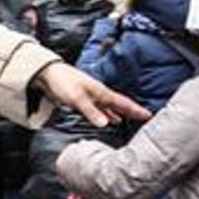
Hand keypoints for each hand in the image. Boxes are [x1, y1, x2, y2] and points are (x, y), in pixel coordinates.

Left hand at [35, 61, 149, 129]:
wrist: (49, 74)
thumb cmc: (63, 83)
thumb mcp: (77, 98)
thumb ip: (91, 112)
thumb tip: (106, 124)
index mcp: (101, 92)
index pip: (123, 103)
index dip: (136, 110)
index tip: (149, 115)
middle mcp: (100, 94)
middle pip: (120, 104)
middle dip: (133, 111)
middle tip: (146, 117)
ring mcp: (93, 97)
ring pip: (112, 107)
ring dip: (122, 113)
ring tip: (132, 119)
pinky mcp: (85, 100)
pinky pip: (102, 109)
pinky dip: (109, 115)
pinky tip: (110, 119)